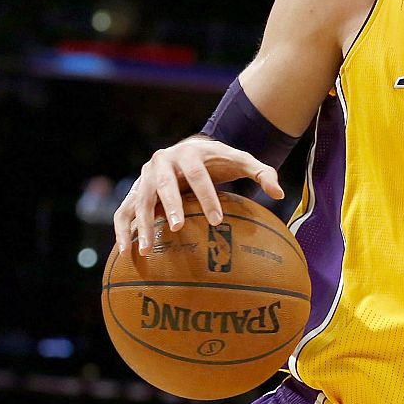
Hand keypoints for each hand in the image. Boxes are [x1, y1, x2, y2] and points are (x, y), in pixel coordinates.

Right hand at [114, 136, 283, 254]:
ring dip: (142, 223)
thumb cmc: (220, 161)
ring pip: (140, 199)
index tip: (217, 219)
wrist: (190, 150)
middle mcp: (163, 162)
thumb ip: (262, 173)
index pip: (198, 174)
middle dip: (171, 205)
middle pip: (164, 184)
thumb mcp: (242, 160)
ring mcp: (145, 176)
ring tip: (147, 249)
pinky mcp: (135, 190)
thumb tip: (280, 193)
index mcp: (190, 153)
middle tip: (178, 227)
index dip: (207, 196)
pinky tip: (127, 252)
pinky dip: (123, 230)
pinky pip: (124, 211)